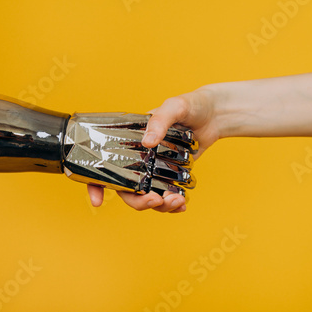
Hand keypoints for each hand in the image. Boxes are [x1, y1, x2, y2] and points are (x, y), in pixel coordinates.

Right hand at [88, 87, 221, 211]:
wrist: (215, 114)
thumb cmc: (190, 105)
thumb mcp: (174, 106)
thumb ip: (160, 120)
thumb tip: (147, 142)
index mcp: (129, 140)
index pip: (104, 164)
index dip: (95, 185)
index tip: (97, 202)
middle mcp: (138, 158)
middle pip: (127, 189)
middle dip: (139, 202)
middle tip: (157, 201)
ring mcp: (154, 170)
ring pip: (147, 197)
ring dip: (159, 206)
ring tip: (178, 201)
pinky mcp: (171, 177)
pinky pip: (166, 197)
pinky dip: (172, 206)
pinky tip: (182, 205)